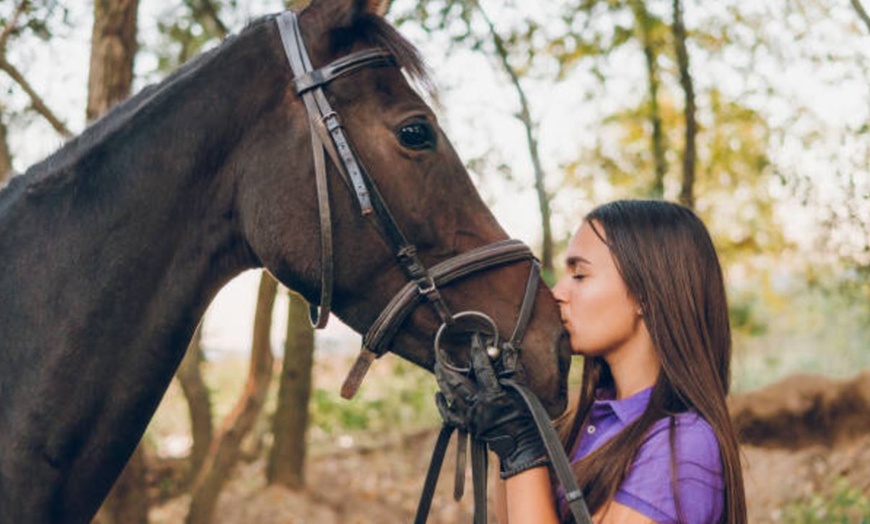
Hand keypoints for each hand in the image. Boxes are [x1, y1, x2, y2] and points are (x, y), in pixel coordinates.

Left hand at [434, 341, 548, 477]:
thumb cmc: (526, 416)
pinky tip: (437, 394)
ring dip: (442, 380)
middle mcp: (478, 406)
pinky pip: (449, 416)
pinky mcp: (467, 427)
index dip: (477, 351)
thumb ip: (512, 367)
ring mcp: (470, 418)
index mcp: (494, 395)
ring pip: (450, 395)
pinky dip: (441, 405)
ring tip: (438, 367)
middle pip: (457, 382)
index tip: (475, 338)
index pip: (482, 367)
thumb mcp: (522, 390)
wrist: (522, 445)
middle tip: (441, 352)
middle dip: (448, 366)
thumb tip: (506, 347)